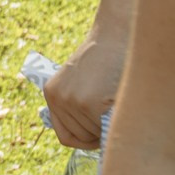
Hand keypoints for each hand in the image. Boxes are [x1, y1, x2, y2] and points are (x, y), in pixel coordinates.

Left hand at [44, 31, 122, 150]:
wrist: (116, 33)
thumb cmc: (106, 58)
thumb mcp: (81, 79)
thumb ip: (77, 104)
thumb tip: (90, 140)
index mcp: (52, 93)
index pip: (67, 136)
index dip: (87, 139)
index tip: (101, 134)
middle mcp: (58, 99)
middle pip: (83, 137)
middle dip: (101, 130)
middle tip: (114, 111)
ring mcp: (73, 102)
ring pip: (96, 135)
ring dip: (110, 125)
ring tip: (118, 101)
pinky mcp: (89, 104)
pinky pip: (106, 129)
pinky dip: (118, 122)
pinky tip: (122, 104)